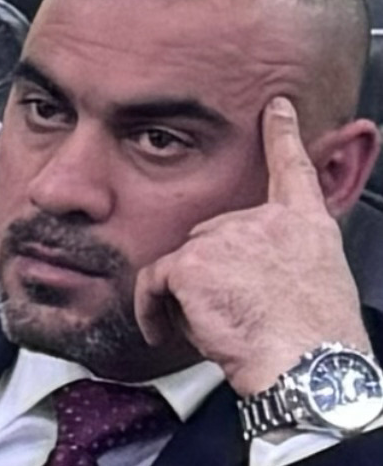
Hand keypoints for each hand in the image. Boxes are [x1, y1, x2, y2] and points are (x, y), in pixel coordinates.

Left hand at [140, 95, 377, 396]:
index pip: (293, 167)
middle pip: (212, 237)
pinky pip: (154, 281)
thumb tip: (250, 267)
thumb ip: (282, 257)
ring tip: (212, 327)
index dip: (283, 133)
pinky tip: (169, 331)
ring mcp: (228, 236)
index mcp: (305, 223)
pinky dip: (152, 309)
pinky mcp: (193, 261)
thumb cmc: (313, 337)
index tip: (275, 106)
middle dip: (208, 275)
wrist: (307, 359)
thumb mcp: (314, 280)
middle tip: (228, 312)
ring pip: (183, 262)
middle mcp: (267, 220)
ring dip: (183, 296)